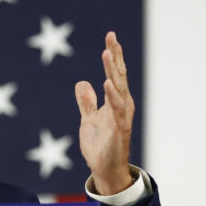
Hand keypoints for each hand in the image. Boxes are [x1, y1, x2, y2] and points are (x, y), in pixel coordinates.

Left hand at [74, 31, 134, 195]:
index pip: (115, 73)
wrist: (104, 169)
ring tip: (107, 53)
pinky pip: (117, 110)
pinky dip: (113, 96)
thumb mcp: (89, 119)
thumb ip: (87, 102)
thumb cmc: (100, 145)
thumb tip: (82, 83)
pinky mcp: (118, 129)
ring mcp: (121, 116)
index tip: (110, 36)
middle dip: (115, 56)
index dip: (113, 55)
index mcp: (116, 101)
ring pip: (119, 88)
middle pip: (119, 75)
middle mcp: (122, 105)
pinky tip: (108, 84)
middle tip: (111, 37)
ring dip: (113, 71)